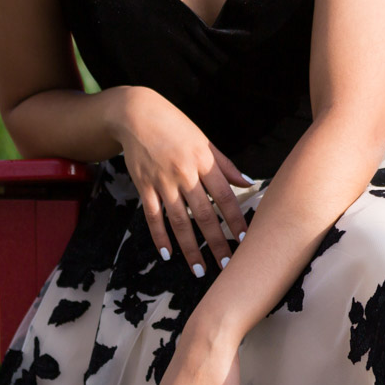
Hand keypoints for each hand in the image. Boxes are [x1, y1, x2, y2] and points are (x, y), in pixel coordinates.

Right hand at [113, 87, 249, 274]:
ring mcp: (163, 181)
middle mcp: (185, 173)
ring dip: (190, 248)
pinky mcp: (144, 186)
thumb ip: (225, 164)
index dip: (236, 220)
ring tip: (199, 270)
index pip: (225, 197)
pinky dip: (159, 236)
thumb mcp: (204, 140)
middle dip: (216, 242)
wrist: (137, 114)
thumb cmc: (175, 126)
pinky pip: (153, 216)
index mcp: (204, 161)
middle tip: (227, 266)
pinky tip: (167, 254)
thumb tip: (248, 182)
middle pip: (204, 215)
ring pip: (179, 221)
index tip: (245, 240)